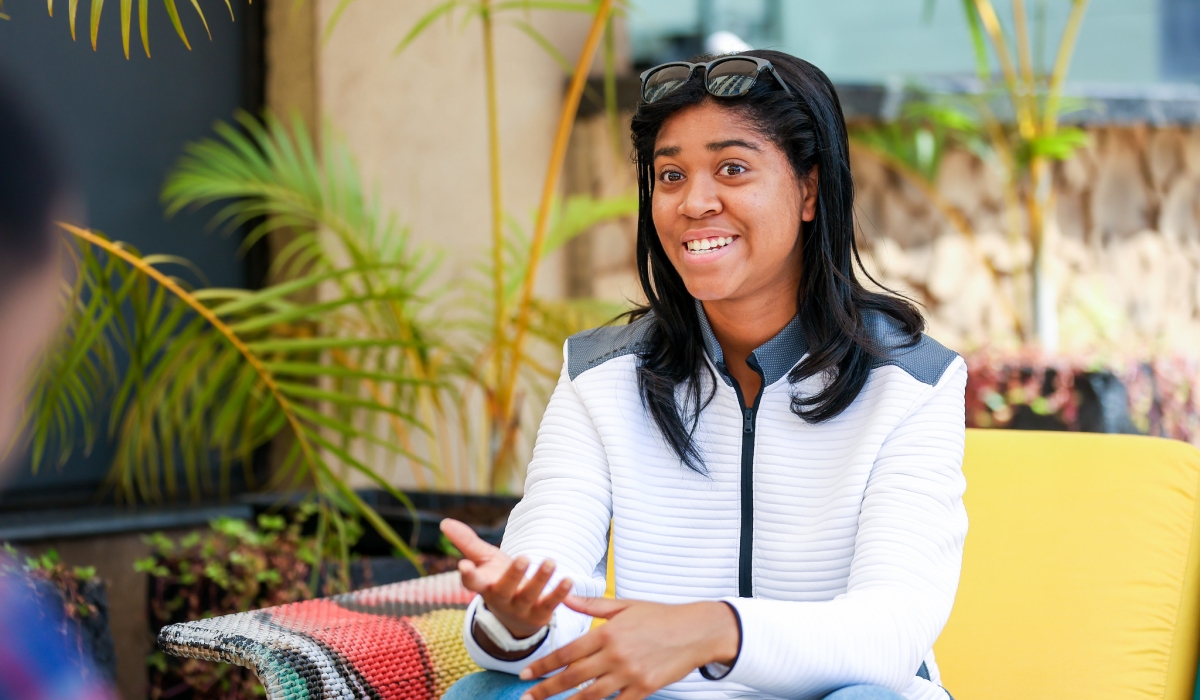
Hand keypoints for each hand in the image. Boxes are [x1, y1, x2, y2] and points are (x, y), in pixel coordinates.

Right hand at [440, 518, 572, 638]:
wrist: (517, 617)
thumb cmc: (497, 580)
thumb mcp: (484, 561)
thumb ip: (466, 542)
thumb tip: (444, 522)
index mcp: (484, 585)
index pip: (472, 583)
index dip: (467, 576)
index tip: (464, 565)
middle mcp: (501, 599)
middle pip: (504, 589)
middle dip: (513, 575)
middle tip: (523, 558)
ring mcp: (521, 609)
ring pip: (529, 596)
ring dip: (540, 580)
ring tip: (550, 562)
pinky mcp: (540, 615)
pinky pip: (550, 605)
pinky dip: (559, 593)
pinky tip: (568, 580)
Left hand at [517, 596, 740, 699]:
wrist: (696, 631)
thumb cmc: (660, 615)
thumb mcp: (624, 606)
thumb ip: (592, 606)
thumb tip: (564, 598)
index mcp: (608, 633)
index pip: (567, 652)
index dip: (544, 665)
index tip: (526, 674)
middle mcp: (616, 655)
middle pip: (573, 677)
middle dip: (546, 689)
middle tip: (527, 697)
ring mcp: (630, 674)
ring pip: (591, 695)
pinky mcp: (645, 688)